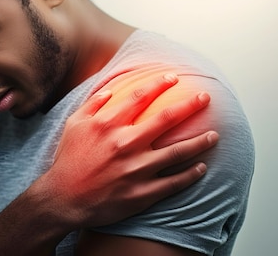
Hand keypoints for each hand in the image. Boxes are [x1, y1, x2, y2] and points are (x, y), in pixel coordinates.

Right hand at [45, 71, 217, 227]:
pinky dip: (191, 175)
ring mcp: (136, 169)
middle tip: (206, 97)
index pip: (141, 96)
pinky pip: (173, 182)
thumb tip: (110, 90)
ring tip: (214, 136)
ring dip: (199, 142)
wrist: (63, 199)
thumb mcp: (73, 125)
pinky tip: (201, 168)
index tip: (174, 78)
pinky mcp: (141, 193)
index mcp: (109, 124)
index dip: (160, 84)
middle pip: (167, 118)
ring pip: (178, 152)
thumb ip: (93, 104)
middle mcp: (126, 143)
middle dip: (190, 105)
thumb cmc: (68, 160)